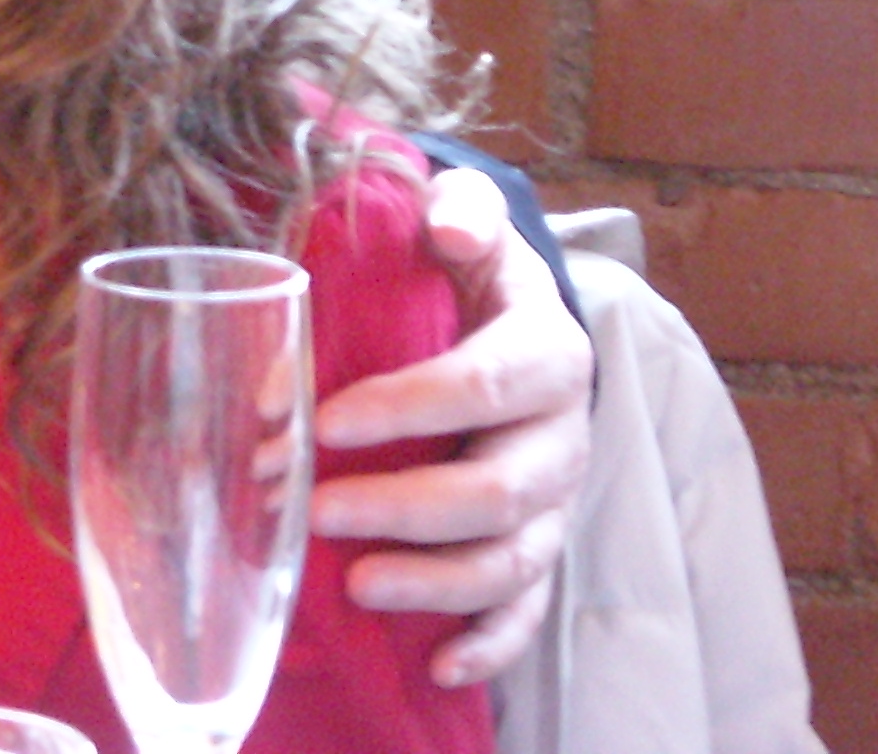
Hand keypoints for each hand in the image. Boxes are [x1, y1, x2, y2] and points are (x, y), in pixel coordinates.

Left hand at [309, 163, 591, 688]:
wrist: (508, 318)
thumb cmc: (467, 273)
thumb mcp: (467, 223)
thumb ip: (460, 211)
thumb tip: (448, 226)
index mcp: (546, 351)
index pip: (486, 384)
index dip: (408, 406)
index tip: (324, 421)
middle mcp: (561, 435)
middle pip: (499, 491)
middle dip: (406, 507)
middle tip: (316, 509)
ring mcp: (554, 502)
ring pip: (512, 561)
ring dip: (435, 582)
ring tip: (354, 585)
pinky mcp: (538, 550)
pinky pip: (526, 611)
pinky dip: (488, 646)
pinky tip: (435, 666)